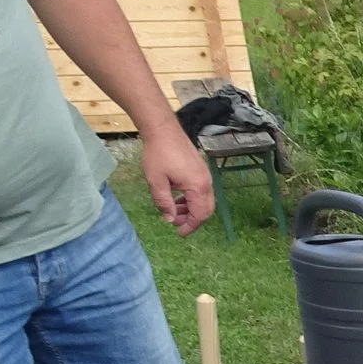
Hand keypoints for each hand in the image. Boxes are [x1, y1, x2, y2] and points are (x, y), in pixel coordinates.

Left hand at [138, 121, 212, 235]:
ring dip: (190, 209)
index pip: (200, 215)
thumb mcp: (156, 182)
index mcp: (197, 187)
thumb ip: (164, 203)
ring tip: (173, 210)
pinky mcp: (200, 170)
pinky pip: (201, 191)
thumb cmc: (158, 154)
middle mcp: (206, 183)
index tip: (179, 233)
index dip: (190, 226)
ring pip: (204, 201)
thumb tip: (169, 219)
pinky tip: (177, 197)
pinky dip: (191, 199)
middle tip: (176, 223)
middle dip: (192, 219)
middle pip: (206, 210)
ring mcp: (205, 176)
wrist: (163, 130)